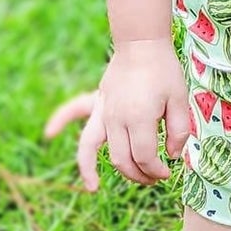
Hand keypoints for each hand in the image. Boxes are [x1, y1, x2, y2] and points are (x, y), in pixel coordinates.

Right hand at [42, 38, 190, 191]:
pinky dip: (60, 121)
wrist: (142, 43)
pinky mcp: (97, 102)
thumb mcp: (180, 100)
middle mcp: (116, 119)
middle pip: (122, 160)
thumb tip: (171, 156)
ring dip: (96, 170)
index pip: (145, 158)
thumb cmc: (164, 70)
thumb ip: (179, 131)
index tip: (168, 171)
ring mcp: (103, 111)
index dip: (157, 170)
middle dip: (138, 175)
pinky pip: (74, 112)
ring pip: (92, 148)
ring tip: (93, 188)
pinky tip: (50, 133)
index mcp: (139, 119)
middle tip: (155, 178)